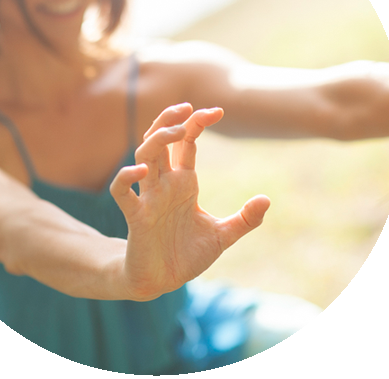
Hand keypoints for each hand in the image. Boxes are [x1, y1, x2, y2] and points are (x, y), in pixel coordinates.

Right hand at [110, 103, 269, 300]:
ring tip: (174, 131)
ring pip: (143, 158)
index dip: (196, 123)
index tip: (216, 111)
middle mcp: (165, 184)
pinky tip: (140, 172)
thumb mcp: (223, 236)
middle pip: (160, 141)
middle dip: (170, 120)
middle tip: (186, 107)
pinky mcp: (135, 217)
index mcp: (184, 182)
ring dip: (155, 141)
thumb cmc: (187, 254)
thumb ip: (245, 219)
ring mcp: (149, 198)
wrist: (163, 281)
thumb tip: (267, 199)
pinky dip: (126, 179)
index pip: (186, 143)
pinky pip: (122, 192)